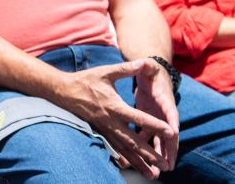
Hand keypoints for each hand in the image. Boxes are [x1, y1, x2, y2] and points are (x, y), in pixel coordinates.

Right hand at [55, 59, 176, 179]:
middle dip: (150, 154)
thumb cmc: (86, 80)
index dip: (155, 125)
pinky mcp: (100, 133)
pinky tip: (133, 167)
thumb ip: (125, 69)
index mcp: (114, 106)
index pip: (138, 118)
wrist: (64, 91)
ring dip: (139, 162)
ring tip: (153, 174)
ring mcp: (104, 129)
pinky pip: (114, 149)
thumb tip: (143, 62)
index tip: (170, 132)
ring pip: (124, 150)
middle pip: (133, 141)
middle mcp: (110, 121)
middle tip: (165, 163)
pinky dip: (125, 160)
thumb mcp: (106, 72)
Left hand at [134, 59, 179, 171]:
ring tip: (159, 171)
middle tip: (168, 165)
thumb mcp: (147, 65)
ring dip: (159, 154)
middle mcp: (164, 112)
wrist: (152, 74)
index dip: (172, 124)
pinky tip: (142, 162)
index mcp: (165, 99)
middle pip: (170, 133)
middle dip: (170, 149)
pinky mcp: (149, 121)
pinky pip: (148, 137)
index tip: (173, 135)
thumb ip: (145, 64)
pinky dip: (146, 148)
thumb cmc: (150, 69)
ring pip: (160, 139)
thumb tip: (144, 61)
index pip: (171, 113)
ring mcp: (158, 119)